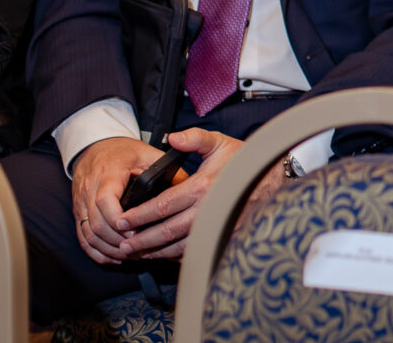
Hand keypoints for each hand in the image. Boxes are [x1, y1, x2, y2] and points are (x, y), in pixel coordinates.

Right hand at [71, 137, 170, 264]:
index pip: (105, 200)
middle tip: (138, 248)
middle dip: (117, 240)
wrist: (97, 147)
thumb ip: (165, 168)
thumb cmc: (124, 152)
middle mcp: (90, 189)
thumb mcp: (147, 153)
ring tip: (130, 255)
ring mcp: (81, 203)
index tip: (136, 230)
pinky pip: (82, 237)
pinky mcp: (78, 212)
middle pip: (96, 223)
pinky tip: (113, 257)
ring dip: (108, 248)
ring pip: (88, 234)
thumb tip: (188, 186)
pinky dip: (96, 250)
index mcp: (107, 173)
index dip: (118, 220)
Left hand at [112, 127, 245, 260]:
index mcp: (202, 187)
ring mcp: (216, 226)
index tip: (122, 220)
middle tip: (123, 245)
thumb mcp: (218, 142)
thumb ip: (193, 138)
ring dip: (157, 252)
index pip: (162, 205)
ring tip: (138, 253)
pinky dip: (177, 255)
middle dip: (142, 239)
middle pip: (167, 231)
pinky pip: (196, 250)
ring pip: (180, 246)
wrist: (271, 178)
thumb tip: (171, 137)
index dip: (139, 215)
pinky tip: (164, 254)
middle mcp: (207, 210)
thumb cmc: (243, 159)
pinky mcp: (224, 235)